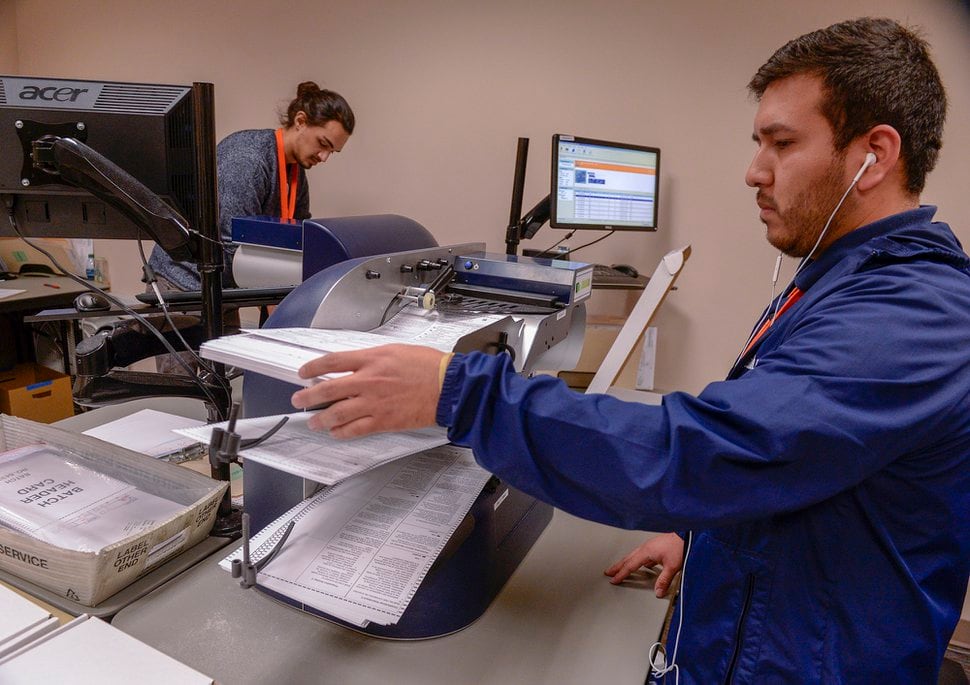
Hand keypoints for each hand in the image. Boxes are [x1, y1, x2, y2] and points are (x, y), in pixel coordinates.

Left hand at [291, 344, 445, 437]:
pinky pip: (356, 429)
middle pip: (328, 389)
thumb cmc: (429, 366)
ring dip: (321, 419)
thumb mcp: (396, 351)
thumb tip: (357, 365)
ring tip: (314, 421)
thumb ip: (374, 358)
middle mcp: (368, 381)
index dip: (313, 367)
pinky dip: (342, 432)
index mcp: (372, 359)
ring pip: (338, 413)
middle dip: (309, 397)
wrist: (448, 386)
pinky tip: (336, 432)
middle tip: (299, 400)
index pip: (333, 362)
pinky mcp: (384, 421)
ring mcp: (374, 403)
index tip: (304, 372)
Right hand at [604, 532, 683, 597]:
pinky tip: (643, 564)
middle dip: (618, 566)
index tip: (614, 580)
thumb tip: (658, 592)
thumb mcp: (672, 566)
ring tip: (621, 568)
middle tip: (609, 572)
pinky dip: (637, 559)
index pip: (630, 565)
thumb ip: (664, 580)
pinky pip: (642, 554)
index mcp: (647, 552)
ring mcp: (650, 545)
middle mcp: (646, 547)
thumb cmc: (681, 546)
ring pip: (634, 555)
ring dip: (626, 562)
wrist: (689, 534)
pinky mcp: (656, 545)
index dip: (621, 574)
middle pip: (628, 558)